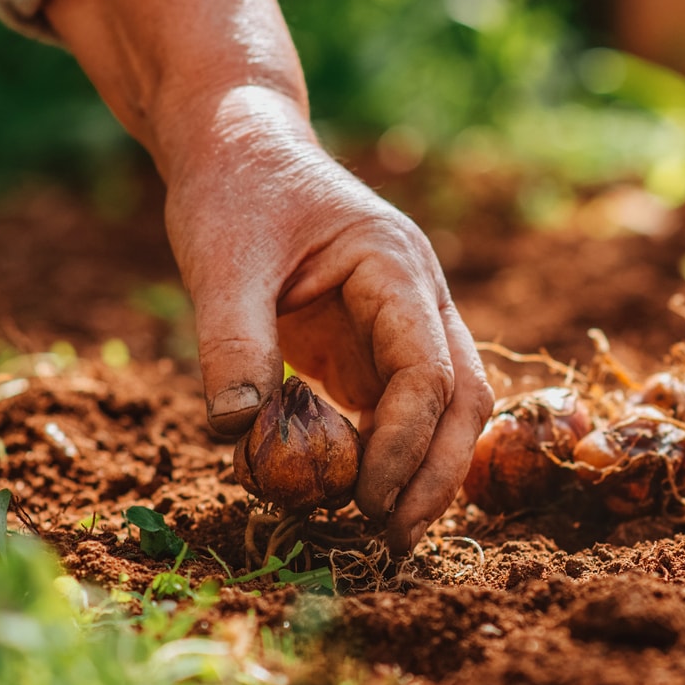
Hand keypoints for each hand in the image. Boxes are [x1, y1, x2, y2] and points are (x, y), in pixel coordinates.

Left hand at [45, 0, 491, 550]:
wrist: (236, 143)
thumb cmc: (233, 189)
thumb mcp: (221, 260)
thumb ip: (232, 344)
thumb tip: (236, 436)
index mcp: (396, 265)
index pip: (427, 369)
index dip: (405, 444)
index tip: (363, 501)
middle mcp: (417, 297)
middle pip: (463, 397)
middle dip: (436, 475)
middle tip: (390, 541)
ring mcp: (402, 323)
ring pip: (444, 410)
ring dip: (423, 474)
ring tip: (380, 534)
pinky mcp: (372, 346)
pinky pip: (397, 411)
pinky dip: (387, 458)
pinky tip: (354, 499)